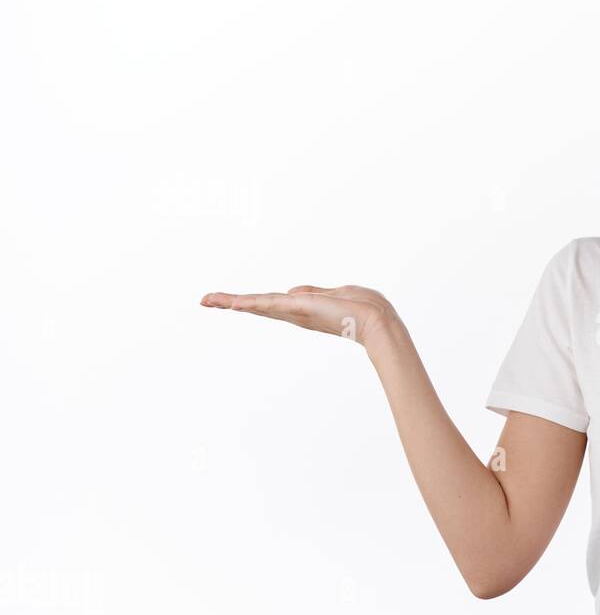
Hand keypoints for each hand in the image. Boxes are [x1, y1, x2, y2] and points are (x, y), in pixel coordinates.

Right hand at [200, 284, 396, 347]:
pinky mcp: (300, 308)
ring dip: (232, 301)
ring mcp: (297, 312)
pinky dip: (251, 302)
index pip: (272, 304)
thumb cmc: (364, 308)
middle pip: (259, 306)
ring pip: (259, 305)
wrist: (378, 322)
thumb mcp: (336, 293)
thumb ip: (314, 292)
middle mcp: (296, 313)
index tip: (230, 302)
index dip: (251, 302)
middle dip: (232, 303)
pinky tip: (232, 302)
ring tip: (208, 300)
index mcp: (304, 309)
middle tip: (205, 300)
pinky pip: (271, 303)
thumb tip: (292, 292)